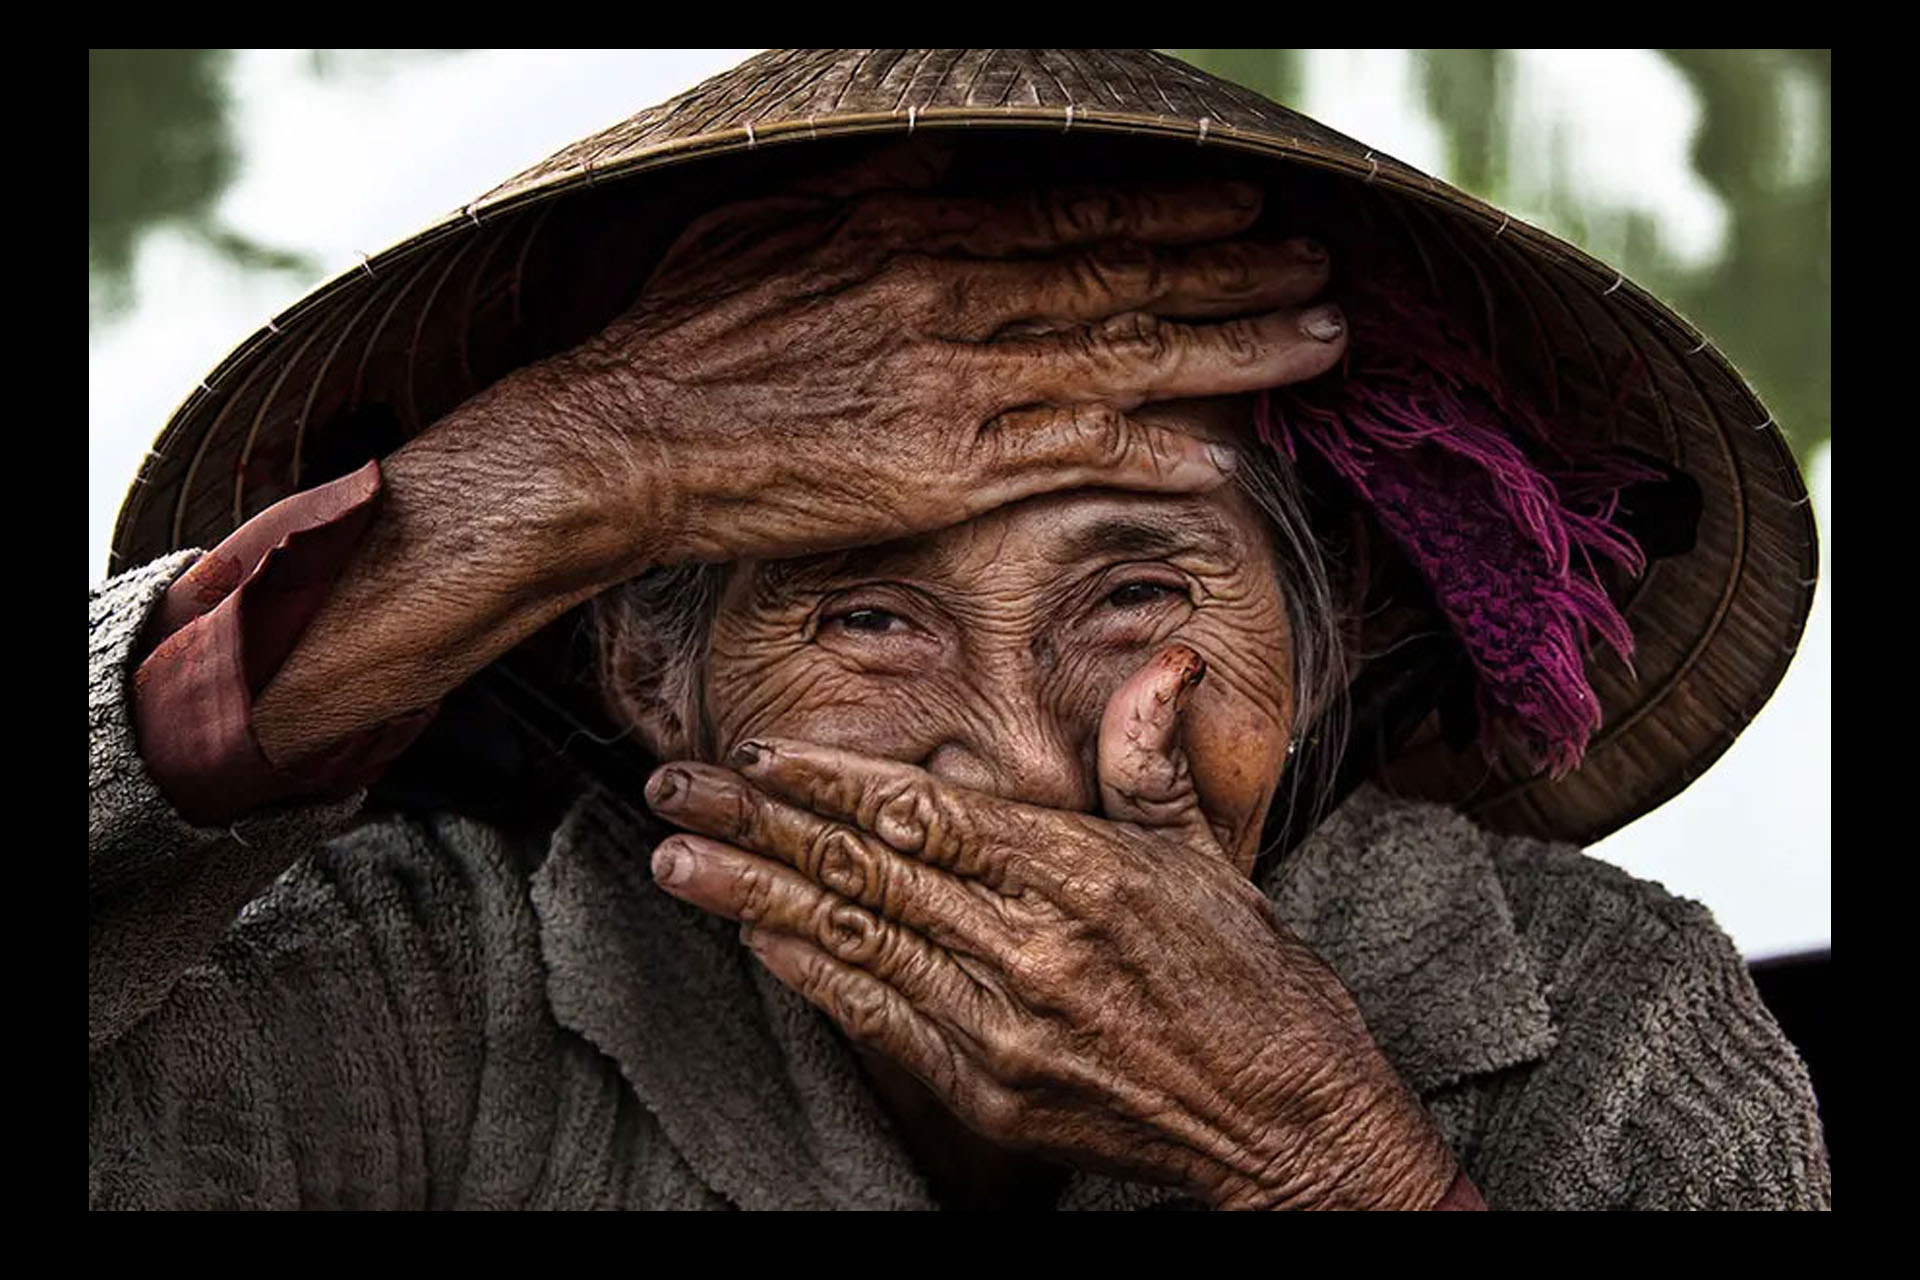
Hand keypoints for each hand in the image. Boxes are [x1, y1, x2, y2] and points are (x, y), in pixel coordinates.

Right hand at [518, 154, 1347, 580]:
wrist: (625, 438)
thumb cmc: (685, 336)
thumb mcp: (765, 218)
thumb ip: (868, 185)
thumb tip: (944, 153)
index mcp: (909, 227)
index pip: (1070, 217)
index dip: (1171, 216)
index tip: (1245, 212)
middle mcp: (948, 294)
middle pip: (1121, 278)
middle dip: (1234, 275)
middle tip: (1320, 273)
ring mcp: (954, 383)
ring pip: (1123, 357)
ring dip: (1232, 351)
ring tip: (1316, 346)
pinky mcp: (944, 471)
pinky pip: (1074, 453)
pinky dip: (1154, 449)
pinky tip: (1224, 454)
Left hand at [640, 644, 1459, 1209]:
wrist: (1283, 1120)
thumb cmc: (1248, 979)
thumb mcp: (1206, 856)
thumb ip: (1151, 762)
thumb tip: (1164, 661)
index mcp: (1081, 875)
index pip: (926, 813)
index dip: (830, 781)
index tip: (757, 752)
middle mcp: (1030, 949)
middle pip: (867, 872)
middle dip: (758, 825)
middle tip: (674, 787)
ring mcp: (1002, 1028)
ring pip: (853, 943)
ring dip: (754, 898)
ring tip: (676, 858)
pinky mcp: (988, 1093)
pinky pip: (877, 1020)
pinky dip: (809, 975)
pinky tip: (753, 939)